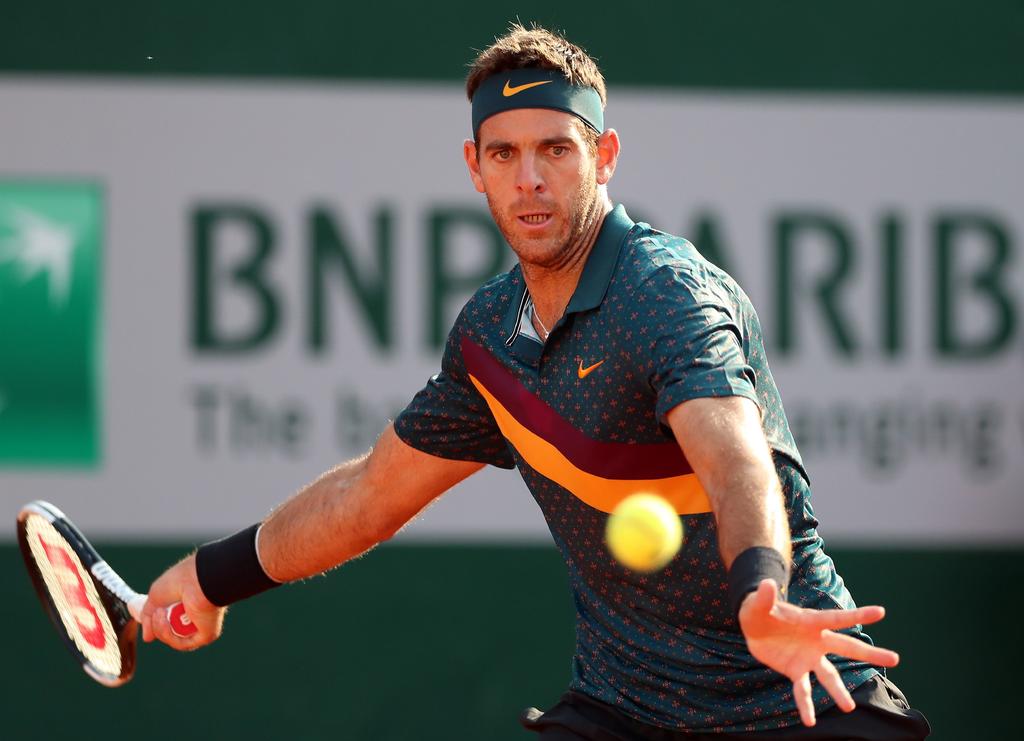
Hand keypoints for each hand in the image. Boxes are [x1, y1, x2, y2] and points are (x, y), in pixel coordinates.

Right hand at [140, 554, 224, 650]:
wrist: (195, 578)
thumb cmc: (178, 581)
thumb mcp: (155, 598)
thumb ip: (149, 617)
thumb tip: (147, 638)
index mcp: (189, 606)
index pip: (171, 624)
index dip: (157, 624)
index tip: (150, 616)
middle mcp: (197, 617)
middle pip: (171, 634)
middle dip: (158, 626)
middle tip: (157, 611)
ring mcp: (202, 627)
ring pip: (175, 641)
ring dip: (162, 630)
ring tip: (160, 613)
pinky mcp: (207, 635)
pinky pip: (183, 644)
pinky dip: (170, 635)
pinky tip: (166, 620)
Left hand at [739, 579, 898, 726]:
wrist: (754, 626)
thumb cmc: (760, 609)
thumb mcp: (758, 602)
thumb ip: (764, 596)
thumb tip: (767, 583)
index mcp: (812, 620)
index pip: (838, 618)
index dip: (858, 615)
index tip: (881, 612)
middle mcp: (817, 640)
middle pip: (847, 647)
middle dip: (870, 653)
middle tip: (895, 659)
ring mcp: (809, 657)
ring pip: (829, 675)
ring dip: (837, 691)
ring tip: (848, 707)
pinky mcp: (796, 671)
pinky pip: (803, 690)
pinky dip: (806, 705)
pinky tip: (810, 721)